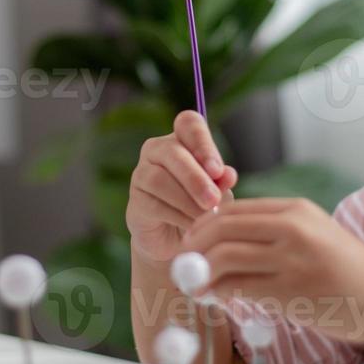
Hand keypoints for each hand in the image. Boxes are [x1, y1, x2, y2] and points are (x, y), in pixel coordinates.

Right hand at [127, 111, 237, 264]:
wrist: (176, 240)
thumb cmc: (200, 206)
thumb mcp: (217, 193)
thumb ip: (221, 183)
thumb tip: (228, 174)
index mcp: (183, 139)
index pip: (189, 124)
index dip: (203, 144)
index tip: (218, 171)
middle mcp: (158, 149)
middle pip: (173, 152)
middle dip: (196, 178)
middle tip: (213, 199)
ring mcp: (142, 172)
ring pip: (160, 179)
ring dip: (186, 200)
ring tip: (205, 216)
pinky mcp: (135, 200)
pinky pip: (154, 204)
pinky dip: (178, 216)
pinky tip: (192, 227)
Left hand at [181, 197, 363, 338]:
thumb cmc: (346, 271)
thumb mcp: (314, 234)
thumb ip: (274, 232)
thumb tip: (224, 241)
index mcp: (295, 210)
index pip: (233, 209)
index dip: (203, 226)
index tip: (190, 243)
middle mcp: (292, 228)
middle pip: (222, 227)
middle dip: (193, 247)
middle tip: (182, 264)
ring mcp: (292, 259)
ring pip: (225, 257)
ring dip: (200, 272)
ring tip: (194, 285)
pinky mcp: (292, 291)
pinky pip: (239, 288)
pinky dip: (218, 293)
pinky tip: (214, 299)